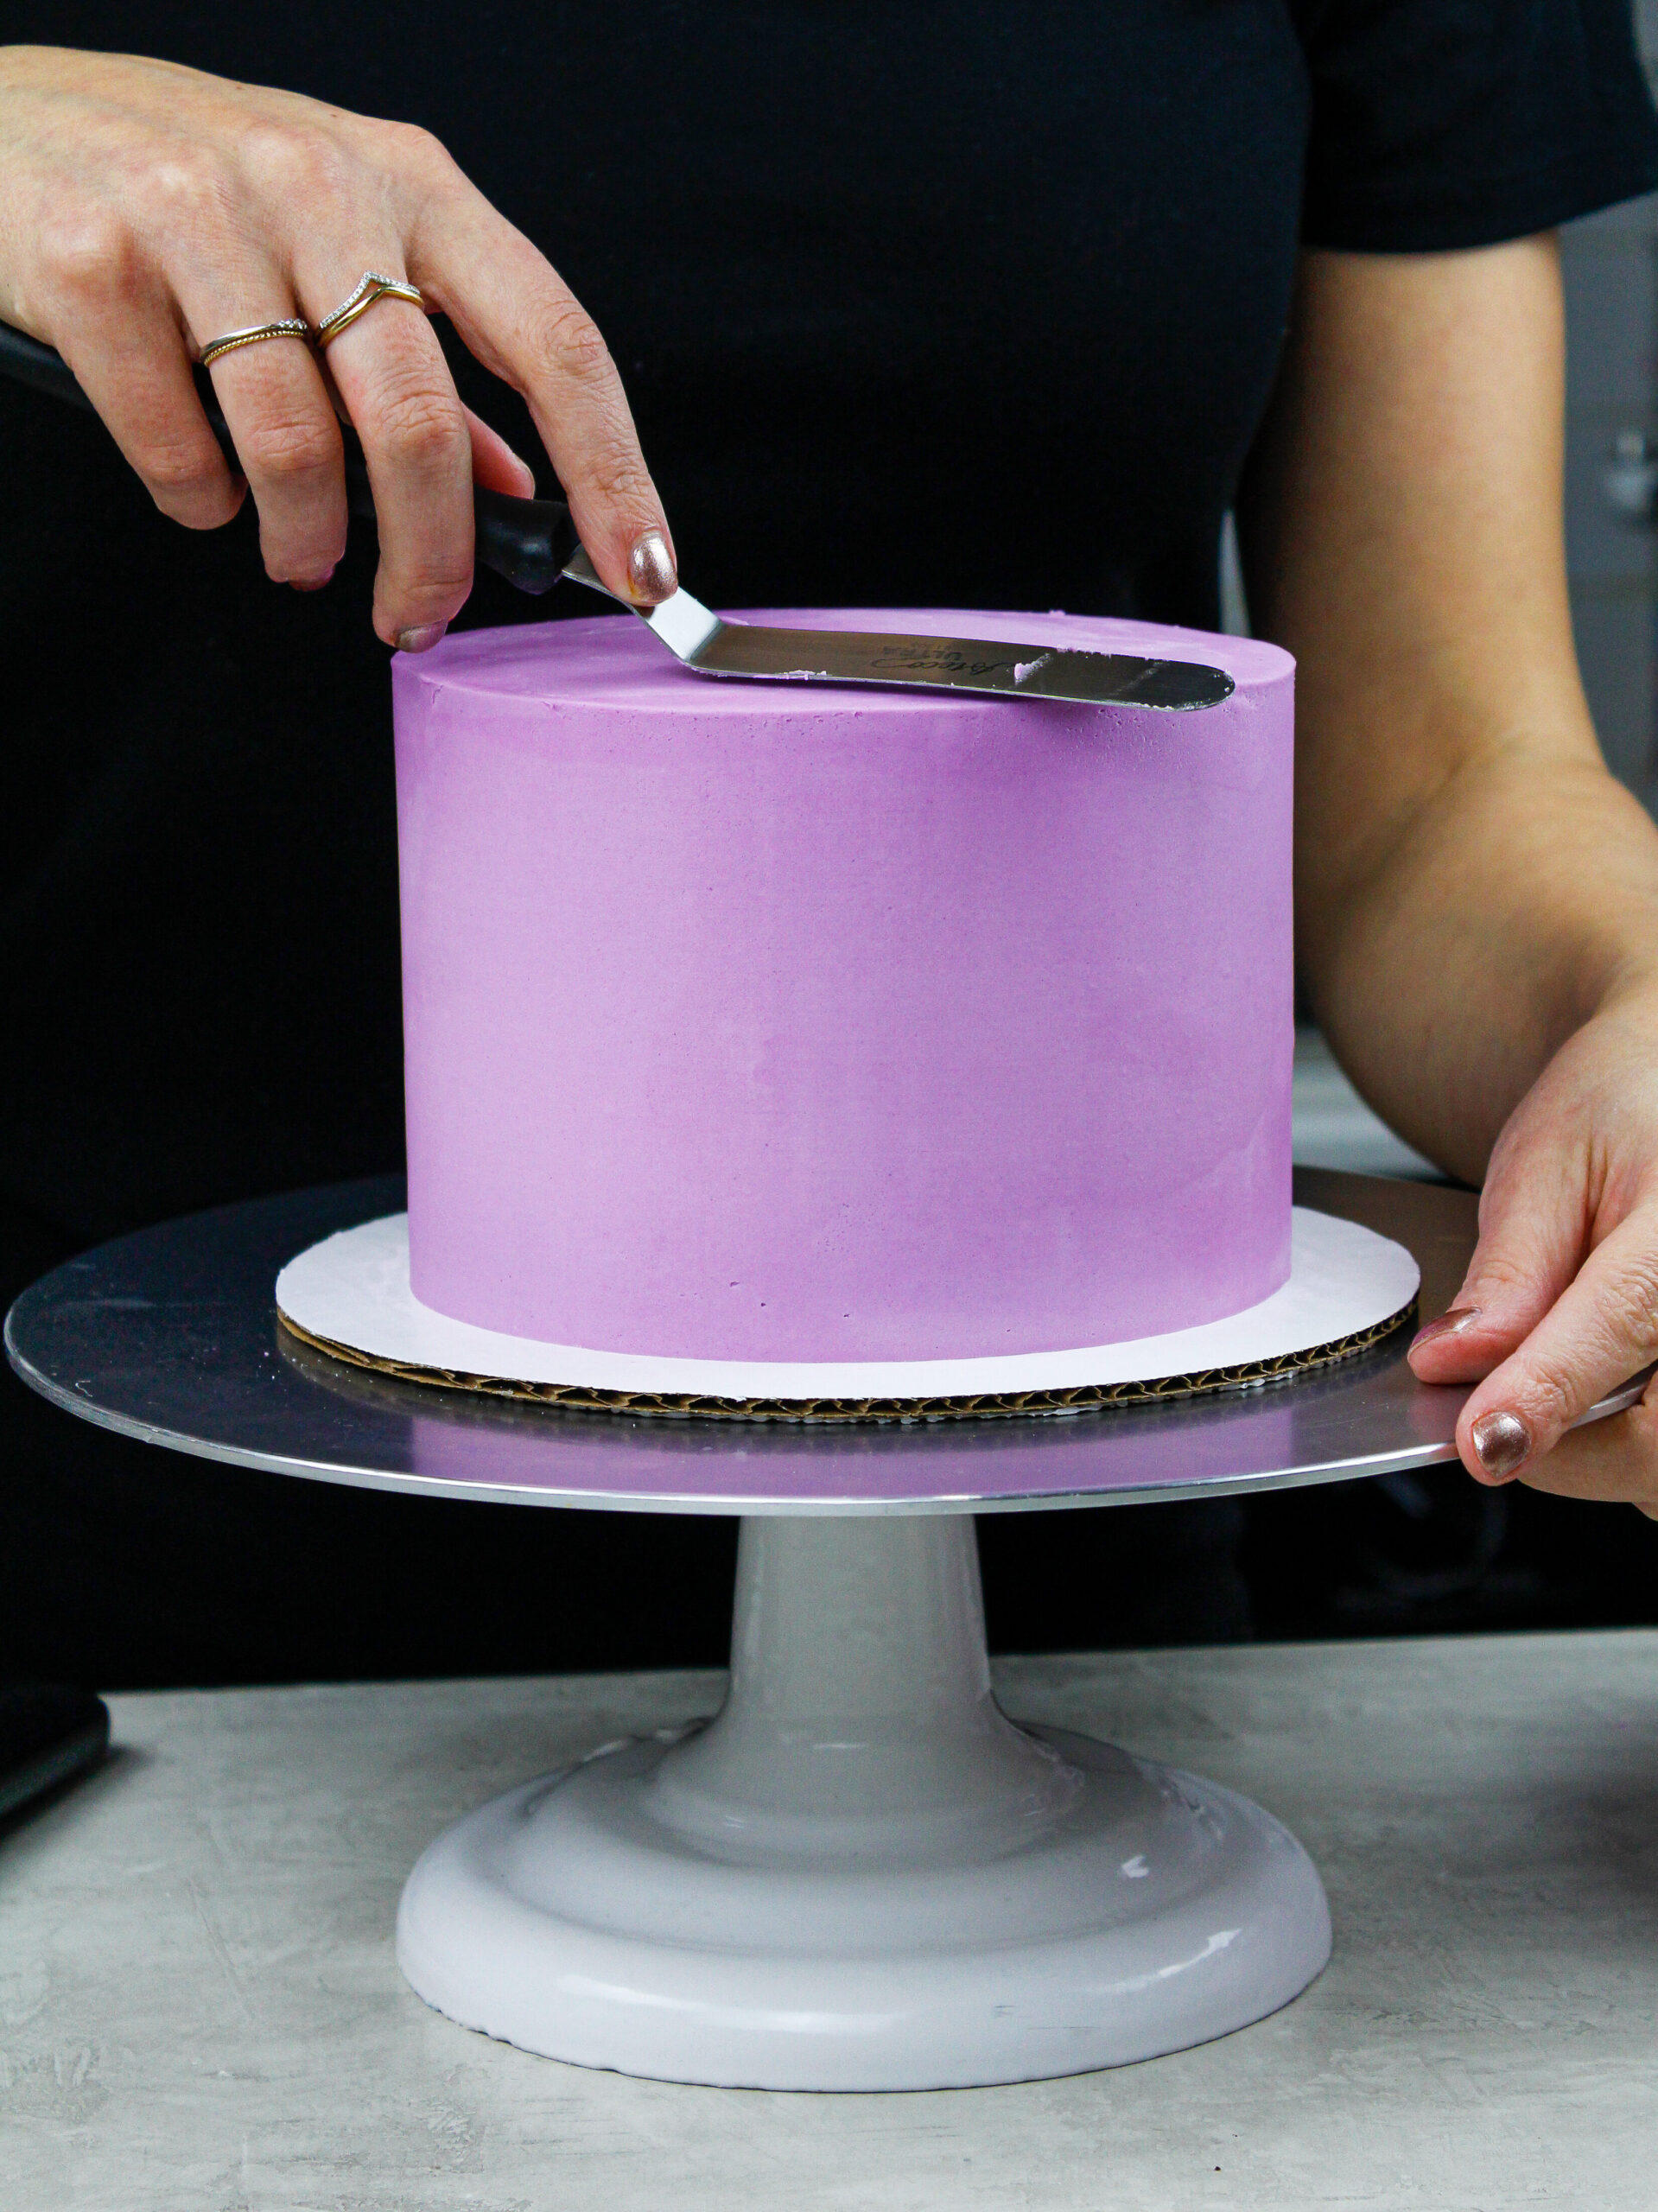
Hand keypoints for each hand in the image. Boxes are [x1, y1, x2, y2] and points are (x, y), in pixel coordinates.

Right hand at [0, 45, 675, 645]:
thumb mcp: (341, 242)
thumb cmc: (194, 189)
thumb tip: (516, 487)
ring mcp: (201, 213)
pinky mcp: (94, 261)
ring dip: (306, 542)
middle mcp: (320, 183)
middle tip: (413, 615)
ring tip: (296, 551)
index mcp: (413, 181)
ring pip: (300, 451)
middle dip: (431, 559)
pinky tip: (200, 483)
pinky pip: (181, 452)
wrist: (7, 117)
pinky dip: (199, 502)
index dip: (611, 471)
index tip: (647, 571)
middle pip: (423, 423)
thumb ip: (433, 363)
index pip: (554, 341)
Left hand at [1408, 978, 1657, 1515]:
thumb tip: (1455, 1365)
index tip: (1481, 1443)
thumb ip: (1509, 1274)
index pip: (1623, 1326)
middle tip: (1492, 1419)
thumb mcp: (1546, 1163)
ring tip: (1555, 1385)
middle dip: (1569, 1452)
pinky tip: (1606, 1397)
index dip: (1544, 1396)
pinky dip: (1633, 1452)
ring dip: (1607, 1459)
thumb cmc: (1625, 1110)